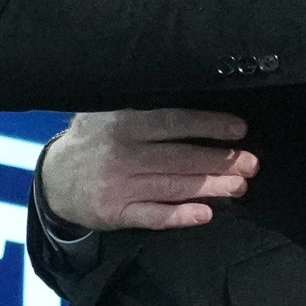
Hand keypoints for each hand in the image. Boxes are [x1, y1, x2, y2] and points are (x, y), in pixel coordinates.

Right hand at [38, 109, 253, 231]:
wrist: (54, 179)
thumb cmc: (92, 140)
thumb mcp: (104, 110)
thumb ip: (139, 102)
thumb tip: (189, 89)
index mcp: (122, 123)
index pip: (172, 122)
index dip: (208, 125)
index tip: (239, 129)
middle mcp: (121, 154)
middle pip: (179, 157)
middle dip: (219, 161)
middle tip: (251, 163)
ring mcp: (119, 186)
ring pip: (172, 186)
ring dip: (210, 188)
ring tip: (240, 186)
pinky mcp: (116, 213)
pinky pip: (153, 216)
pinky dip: (180, 216)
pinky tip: (205, 214)